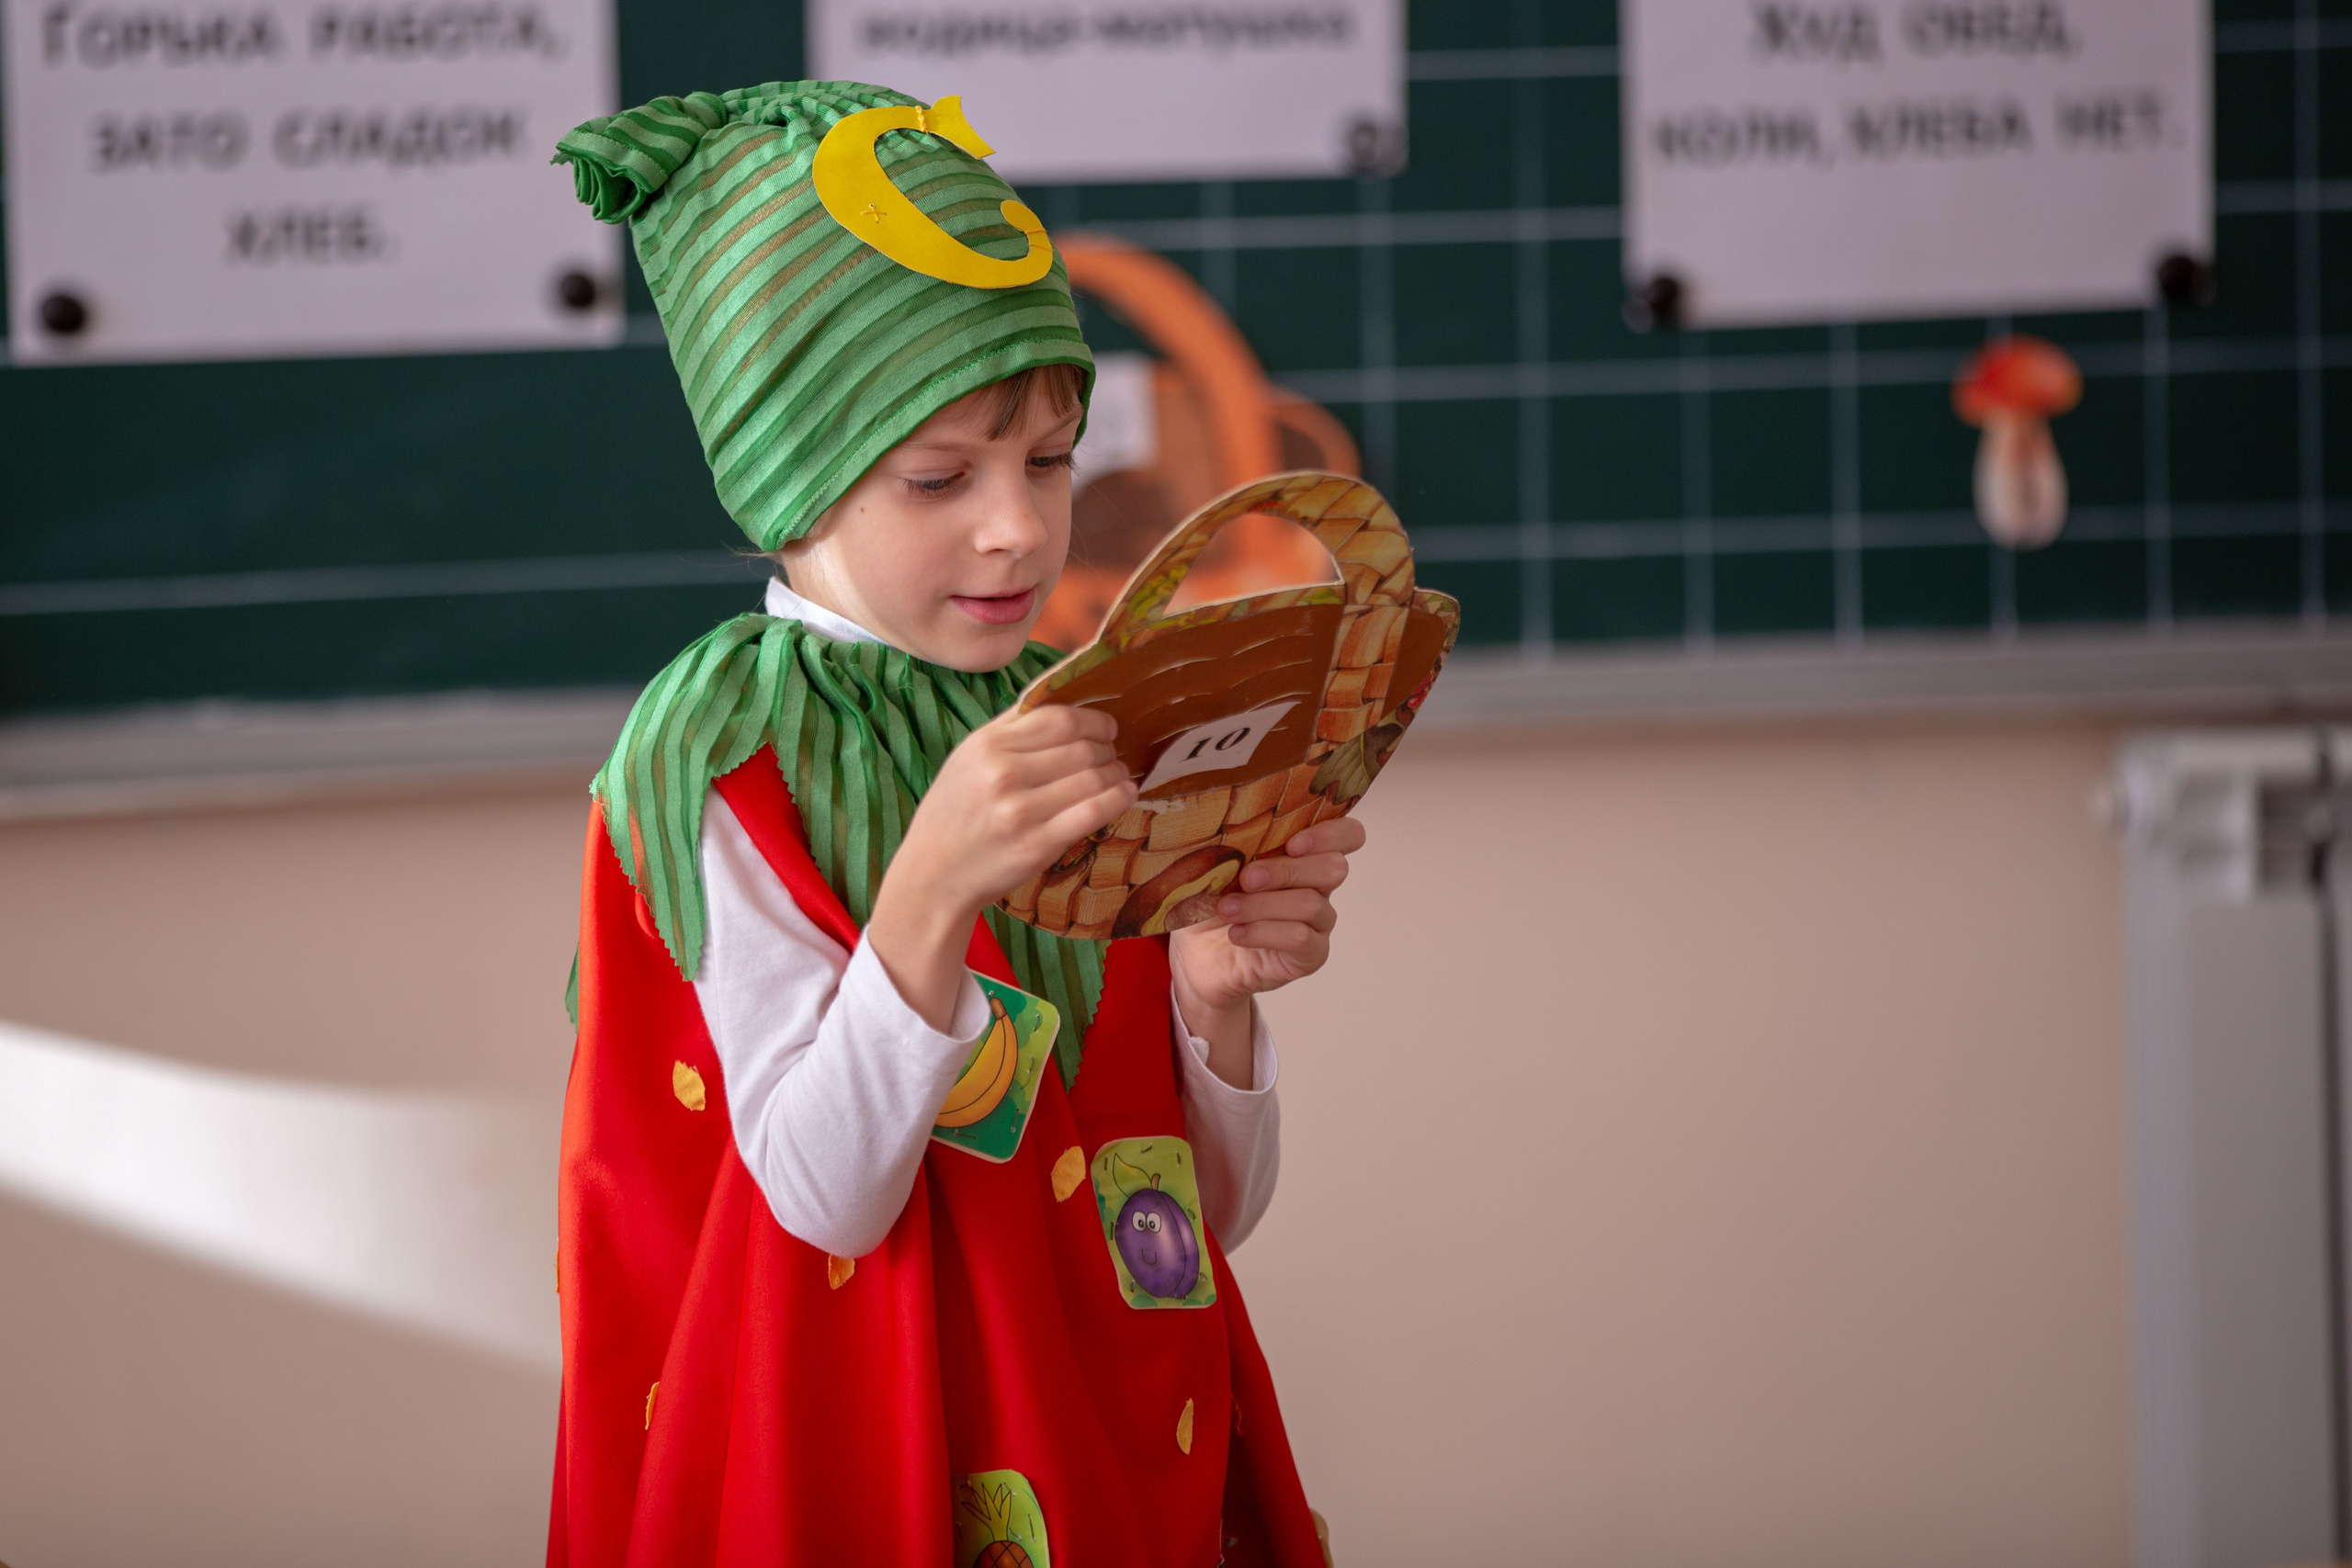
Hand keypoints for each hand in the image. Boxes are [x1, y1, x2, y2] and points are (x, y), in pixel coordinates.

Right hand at [867, 705, 1134, 1030]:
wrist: (933, 874)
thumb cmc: (955, 813)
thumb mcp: (968, 758)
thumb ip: (1010, 727)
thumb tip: (1060, 696)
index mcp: (987, 745)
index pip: (1059, 718)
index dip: (1094, 720)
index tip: (1107, 727)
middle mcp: (1003, 774)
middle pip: (1081, 746)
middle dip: (1108, 748)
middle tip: (1114, 755)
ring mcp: (1021, 811)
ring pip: (1093, 777)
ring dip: (1117, 774)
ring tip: (1120, 776)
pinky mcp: (1037, 845)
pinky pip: (1093, 812)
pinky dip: (1118, 799)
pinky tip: (1125, 794)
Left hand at [1168, 816, 1364, 1087]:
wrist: (1197, 954)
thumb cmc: (1212, 902)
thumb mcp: (1218, 867)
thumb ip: (1234, 844)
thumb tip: (1226, 824)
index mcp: (1304, 855)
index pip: (1348, 835)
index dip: (1331, 834)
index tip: (1293, 842)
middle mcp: (1319, 887)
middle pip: (1334, 867)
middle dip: (1287, 870)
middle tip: (1247, 878)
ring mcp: (1318, 923)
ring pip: (1311, 904)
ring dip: (1264, 904)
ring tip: (1227, 908)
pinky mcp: (1310, 955)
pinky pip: (1300, 938)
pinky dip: (1264, 932)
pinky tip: (1236, 932)